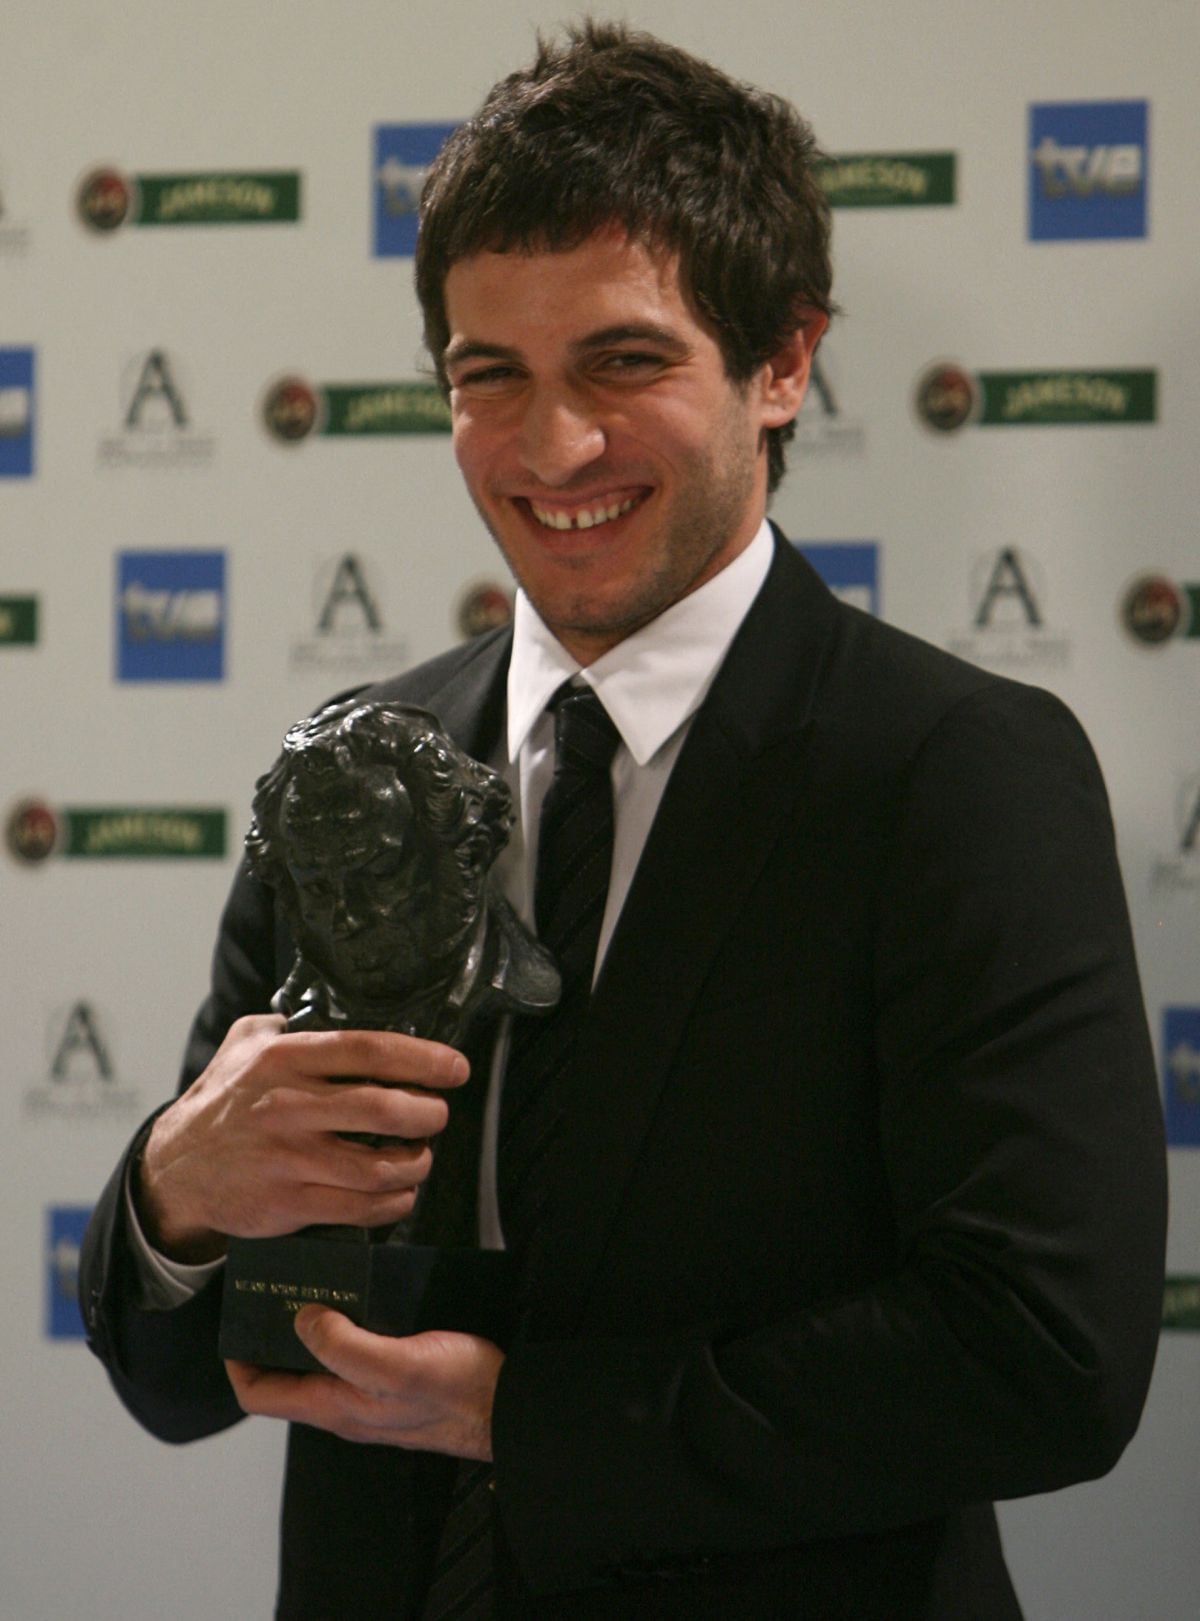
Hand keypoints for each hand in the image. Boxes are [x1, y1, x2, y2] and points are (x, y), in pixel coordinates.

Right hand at [136, 1014, 468, 1261]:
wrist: (176, 1171)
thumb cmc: (222, 1103)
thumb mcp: (243, 1045)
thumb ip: (285, 1022)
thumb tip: (330, 1004)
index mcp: (284, 1059)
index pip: (366, 1050)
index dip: (421, 1058)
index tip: (455, 1067)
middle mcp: (288, 1106)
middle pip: (383, 1108)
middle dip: (428, 1113)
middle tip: (437, 1114)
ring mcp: (289, 1158)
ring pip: (379, 1165)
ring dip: (417, 1163)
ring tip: (421, 1155)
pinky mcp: (289, 1203)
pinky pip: (361, 1207)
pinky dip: (394, 1202)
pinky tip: (400, 1192)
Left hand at [226, 1308, 501, 1458]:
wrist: (509, 1403)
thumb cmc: (457, 1391)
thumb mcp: (395, 1365)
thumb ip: (344, 1346)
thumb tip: (302, 1319)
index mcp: (335, 1406)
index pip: (259, 1396)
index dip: (236, 1363)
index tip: (232, 1323)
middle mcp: (346, 1403)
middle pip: (285, 1377)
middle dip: (271, 1337)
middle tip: (272, 1290)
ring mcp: (371, 1391)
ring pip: (320, 1361)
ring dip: (309, 1327)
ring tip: (311, 1283)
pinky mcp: (397, 1375)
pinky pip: (354, 1351)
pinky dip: (345, 1324)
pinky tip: (361, 1295)